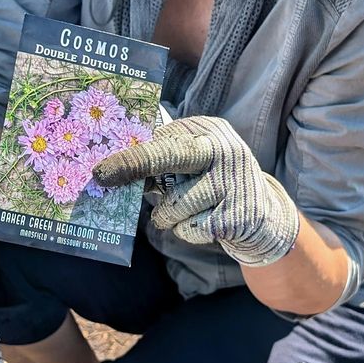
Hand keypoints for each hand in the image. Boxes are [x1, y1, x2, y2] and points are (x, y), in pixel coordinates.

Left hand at [93, 115, 299, 266]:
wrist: (262, 217)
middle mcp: (224, 150)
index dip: (129, 155)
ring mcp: (232, 183)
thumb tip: (111, 172)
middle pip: (167, 156)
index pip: (161, 139)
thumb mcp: (191, 165)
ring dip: (167, 217)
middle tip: (104, 177)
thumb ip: (160, 162)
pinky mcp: (237, 215)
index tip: (100, 169)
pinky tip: (205, 223)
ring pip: (173, 206)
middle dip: (132, 166)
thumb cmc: (210, 185)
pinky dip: (187, 232)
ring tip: (183, 212)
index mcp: (208, 131)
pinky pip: (189, 230)